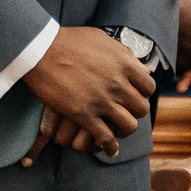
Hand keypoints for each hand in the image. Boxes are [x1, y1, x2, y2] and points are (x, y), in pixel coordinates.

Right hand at [20, 26, 154, 161]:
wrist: (42, 50)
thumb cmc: (69, 41)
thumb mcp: (102, 39)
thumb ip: (120, 52)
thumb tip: (134, 61)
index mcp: (125, 64)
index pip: (148, 86)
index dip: (143, 93)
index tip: (136, 96)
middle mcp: (118, 84)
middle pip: (141, 108)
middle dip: (135, 112)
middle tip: (126, 113)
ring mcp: (102, 101)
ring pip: (128, 125)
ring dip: (124, 130)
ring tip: (118, 131)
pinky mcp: (84, 115)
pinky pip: (105, 138)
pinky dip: (110, 147)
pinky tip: (109, 150)